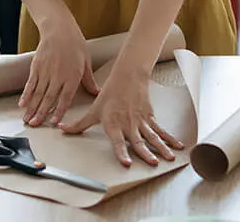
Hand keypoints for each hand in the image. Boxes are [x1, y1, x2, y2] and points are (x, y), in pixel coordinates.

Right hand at [19, 17, 98, 126]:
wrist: (59, 28)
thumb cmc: (75, 44)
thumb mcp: (86, 62)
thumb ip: (89, 81)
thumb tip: (97, 93)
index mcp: (72, 76)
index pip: (65, 98)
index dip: (59, 111)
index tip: (54, 123)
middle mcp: (58, 75)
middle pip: (48, 98)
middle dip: (41, 114)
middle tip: (35, 125)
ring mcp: (45, 71)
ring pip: (37, 93)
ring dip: (32, 108)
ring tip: (27, 120)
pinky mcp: (36, 66)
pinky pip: (30, 83)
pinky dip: (26, 94)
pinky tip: (22, 104)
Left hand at [59, 62, 183, 166]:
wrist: (127, 77)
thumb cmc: (109, 95)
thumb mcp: (93, 111)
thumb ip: (78, 125)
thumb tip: (61, 130)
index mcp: (114, 124)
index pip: (117, 141)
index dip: (121, 152)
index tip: (126, 162)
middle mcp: (128, 124)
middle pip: (138, 141)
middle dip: (146, 153)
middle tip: (152, 163)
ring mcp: (141, 122)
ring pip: (152, 137)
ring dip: (162, 148)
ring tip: (168, 158)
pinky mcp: (150, 118)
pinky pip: (160, 131)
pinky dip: (170, 139)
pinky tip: (178, 147)